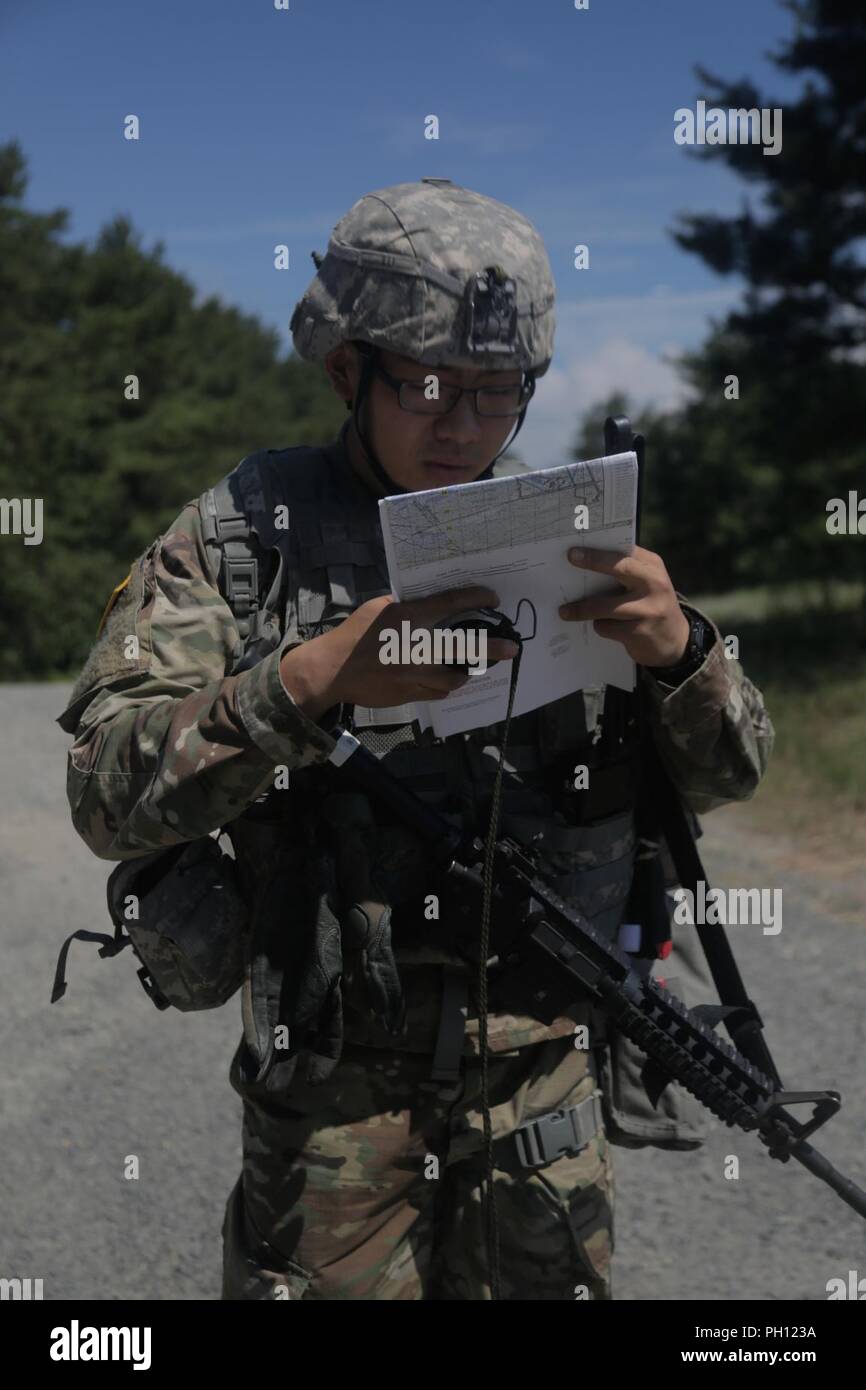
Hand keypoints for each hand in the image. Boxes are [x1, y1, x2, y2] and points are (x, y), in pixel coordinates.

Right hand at [280, 585, 519, 718]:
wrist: (332, 671)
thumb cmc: (354, 634)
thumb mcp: (379, 608)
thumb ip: (407, 606)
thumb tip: (431, 604)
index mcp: (410, 617)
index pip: (452, 604)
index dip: (477, 600)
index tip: (492, 600)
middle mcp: (417, 646)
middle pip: (465, 647)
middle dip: (493, 648)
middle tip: (512, 648)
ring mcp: (415, 673)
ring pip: (455, 677)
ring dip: (465, 672)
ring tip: (469, 667)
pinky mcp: (410, 693)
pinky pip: (438, 692)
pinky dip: (445, 685)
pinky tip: (445, 680)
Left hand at [558, 545, 690, 667]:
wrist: (676, 641)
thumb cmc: (650, 604)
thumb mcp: (645, 583)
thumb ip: (625, 571)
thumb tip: (585, 562)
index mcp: (653, 567)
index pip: (624, 551)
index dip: (599, 549)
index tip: (574, 549)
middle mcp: (654, 584)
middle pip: (619, 568)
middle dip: (593, 562)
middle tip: (571, 558)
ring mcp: (648, 609)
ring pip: (604, 606)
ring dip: (581, 609)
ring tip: (565, 612)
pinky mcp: (639, 632)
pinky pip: (607, 627)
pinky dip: (600, 626)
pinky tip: (603, 626)